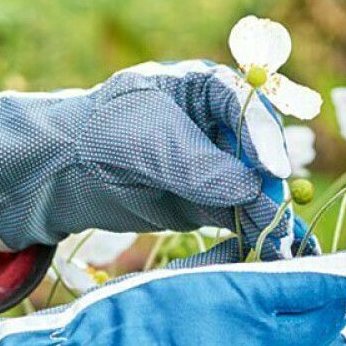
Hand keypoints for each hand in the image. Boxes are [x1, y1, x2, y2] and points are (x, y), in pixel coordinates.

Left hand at [0, 60, 315, 260]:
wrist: (63, 171)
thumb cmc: (101, 134)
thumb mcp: (148, 142)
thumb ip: (199, 165)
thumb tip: (251, 190)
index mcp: (207, 88)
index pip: (247, 107)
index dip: (264, 137)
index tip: (273, 170)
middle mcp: (222, 127)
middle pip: (260, 158)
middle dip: (271, 191)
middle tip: (278, 220)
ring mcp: (219, 168)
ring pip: (256, 194)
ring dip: (270, 221)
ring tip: (282, 249)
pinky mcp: (211, 205)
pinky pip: (241, 221)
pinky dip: (255, 238)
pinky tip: (274, 256)